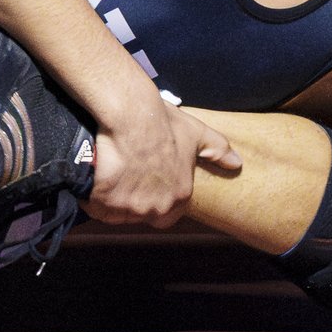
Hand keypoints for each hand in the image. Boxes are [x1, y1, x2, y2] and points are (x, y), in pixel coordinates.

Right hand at [86, 92, 240, 228]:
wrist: (130, 117)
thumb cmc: (163, 124)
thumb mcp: (195, 133)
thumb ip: (217, 149)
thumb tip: (236, 163)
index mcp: (180, 196)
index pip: (167, 214)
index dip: (155, 198)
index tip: (146, 182)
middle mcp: (157, 207)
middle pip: (142, 214)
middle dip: (134, 200)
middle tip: (125, 176)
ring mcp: (131, 208)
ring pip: (119, 212)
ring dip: (113, 199)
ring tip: (109, 173)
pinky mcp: (106, 204)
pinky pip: (97, 208)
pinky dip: (95, 197)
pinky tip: (96, 177)